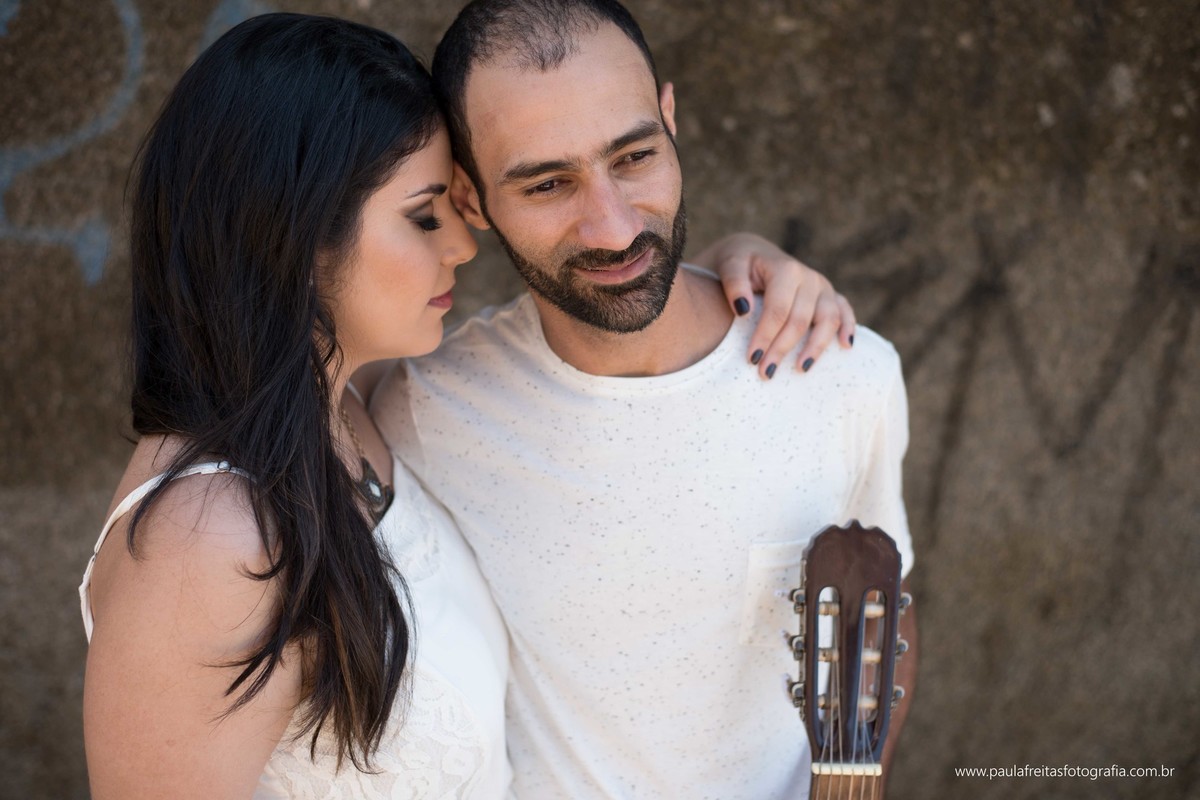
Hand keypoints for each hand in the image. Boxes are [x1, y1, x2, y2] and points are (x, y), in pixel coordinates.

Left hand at [700, 233, 855, 378]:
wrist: (753, 254)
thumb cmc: (739, 263)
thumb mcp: (730, 264)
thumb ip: (734, 283)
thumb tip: (743, 310)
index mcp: (786, 269)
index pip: (778, 310)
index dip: (765, 336)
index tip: (751, 359)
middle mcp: (809, 278)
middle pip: (801, 320)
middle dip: (783, 348)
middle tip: (766, 372)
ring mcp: (823, 287)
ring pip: (829, 320)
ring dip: (816, 347)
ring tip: (800, 369)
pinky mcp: (831, 295)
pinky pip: (845, 311)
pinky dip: (848, 328)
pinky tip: (845, 347)